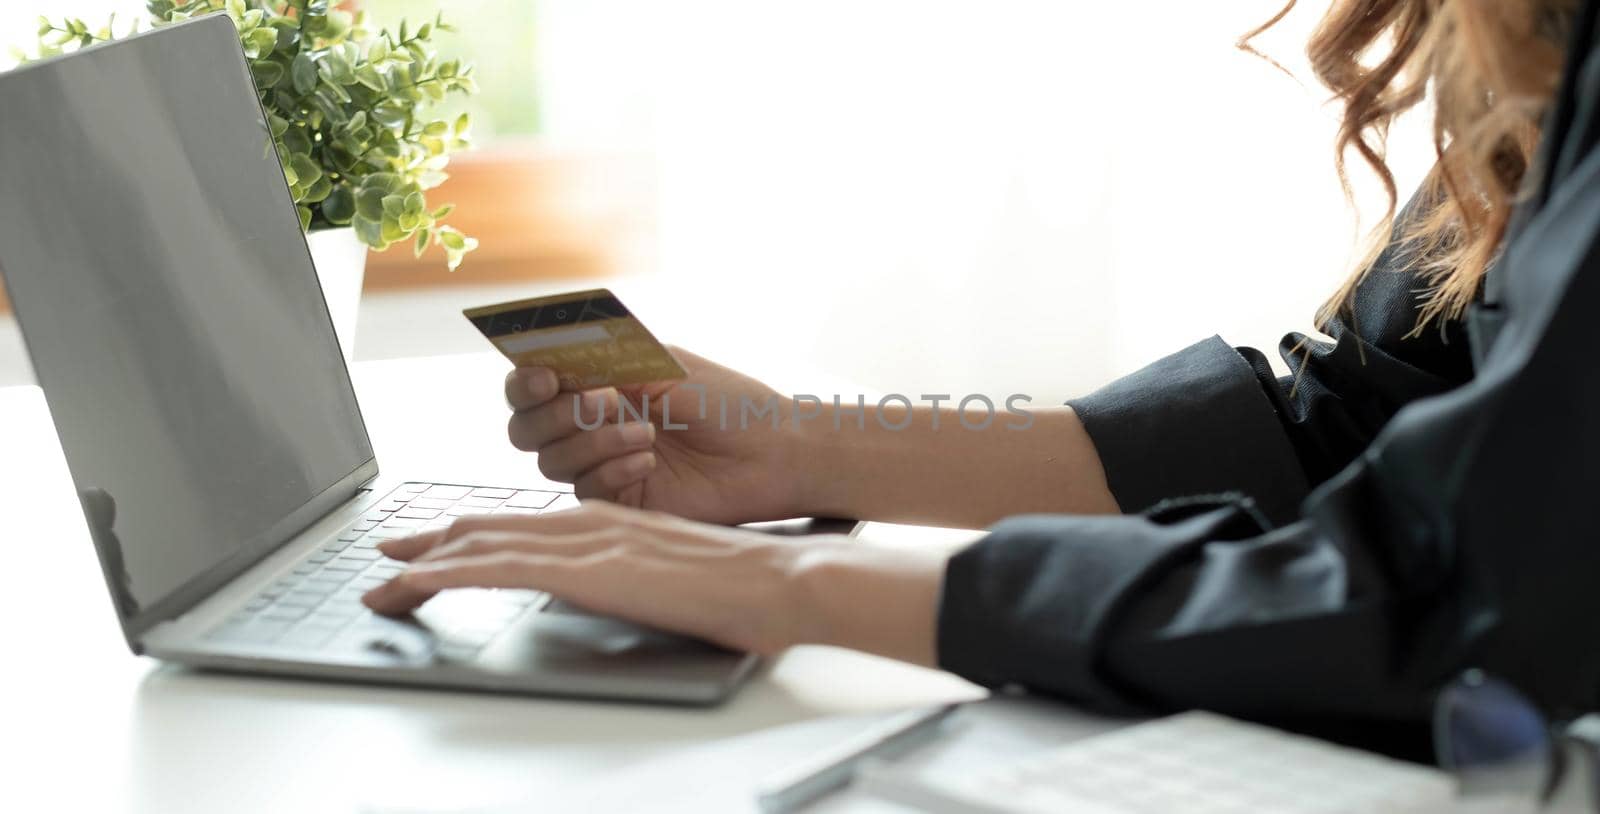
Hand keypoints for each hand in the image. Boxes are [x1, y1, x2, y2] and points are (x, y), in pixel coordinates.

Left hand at [361, 501, 947, 663]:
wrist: (786, 579)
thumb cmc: (747, 586)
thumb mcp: (677, 574)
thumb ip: (638, 575)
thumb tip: (616, 591)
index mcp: (614, 523)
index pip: (526, 525)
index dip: (473, 533)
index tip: (435, 547)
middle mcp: (593, 522)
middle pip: (494, 526)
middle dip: (434, 540)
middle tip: (388, 552)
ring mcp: (591, 542)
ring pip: (487, 542)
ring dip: (427, 559)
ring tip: (382, 576)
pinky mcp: (592, 569)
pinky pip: (503, 568)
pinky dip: (451, 572)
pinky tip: (416, 582)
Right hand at [505, 347, 813, 524]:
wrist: (770, 450)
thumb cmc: (726, 401)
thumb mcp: (664, 366)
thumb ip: (606, 360)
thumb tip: (554, 352)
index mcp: (596, 383)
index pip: (532, 384)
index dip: (525, 382)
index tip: (546, 377)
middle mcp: (591, 425)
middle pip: (526, 428)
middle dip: (552, 415)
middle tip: (601, 402)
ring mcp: (602, 464)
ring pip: (551, 461)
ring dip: (592, 441)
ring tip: (645, 432)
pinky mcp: (620, 501)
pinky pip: (586, 490)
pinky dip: (610, 470)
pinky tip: (647, 460)